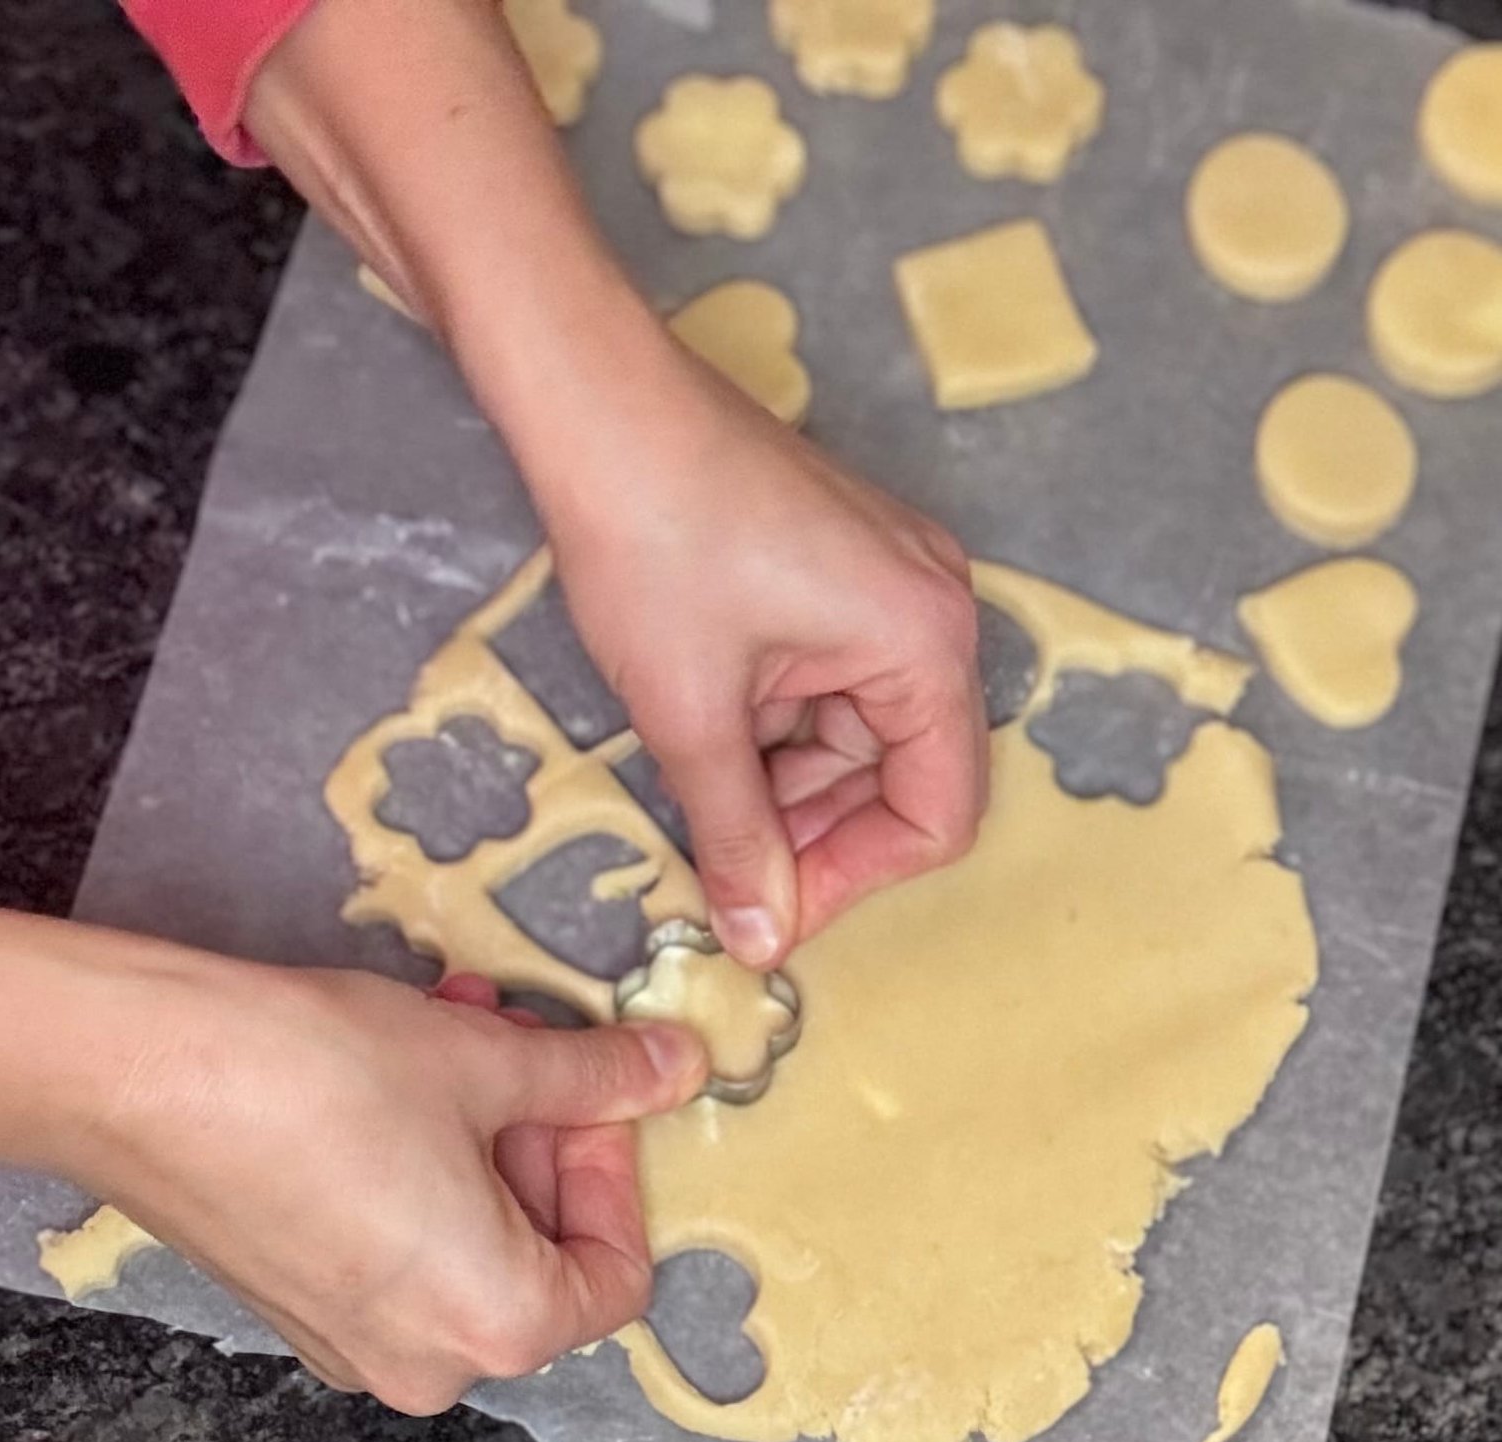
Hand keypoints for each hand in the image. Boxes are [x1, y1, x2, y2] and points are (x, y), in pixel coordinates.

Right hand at [79, 958, 705, 1412]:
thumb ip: (598, 1077)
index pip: (617, 1274)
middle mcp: (425, 1358)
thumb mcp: (491, 1062)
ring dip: (481, 1125)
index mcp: (496, 1325)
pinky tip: (403, 1061)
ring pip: (468, 1230)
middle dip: (542, 1130)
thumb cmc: (324, 1074)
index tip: (591, 1091)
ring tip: (463, 1024)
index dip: (615, 1169)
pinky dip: (422, 1155)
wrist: (143, 1070)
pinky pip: (399, 1235)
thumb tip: (677, 1068)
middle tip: (526, 1037)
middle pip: (539, 1251)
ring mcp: (351, 1336)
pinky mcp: (295, 1295)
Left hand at [244, 0, 987, 968]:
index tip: (771, 913)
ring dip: (787, 782)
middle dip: (815, 830)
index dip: (856, 879)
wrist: (596, 403)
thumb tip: (763, 945)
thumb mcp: (693, 715)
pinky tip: (711, 731)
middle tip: (724, 864)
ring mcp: (893, 581)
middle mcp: (937, 610)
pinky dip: (779, 726)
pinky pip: (834, 682)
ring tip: (700, 788)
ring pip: (859, 733)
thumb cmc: (650, 549)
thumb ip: (738, 838)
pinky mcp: (846, 568)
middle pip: (902, 772)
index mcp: (926, 643)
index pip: (938, 811)